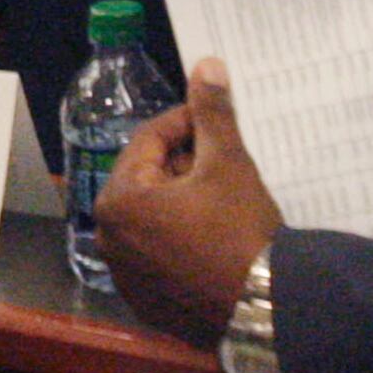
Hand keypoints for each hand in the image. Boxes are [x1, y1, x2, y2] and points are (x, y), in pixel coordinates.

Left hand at [98, 60, 282, 345]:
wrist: (265, 308)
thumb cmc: (239, 230)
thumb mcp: (227, 163)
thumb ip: (211, 113)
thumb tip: (206, 65)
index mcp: (118, 199)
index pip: (149, 140)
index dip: (186, 123)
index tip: (217, 121)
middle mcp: (107, 239)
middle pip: (147, 180)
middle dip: (183, 164)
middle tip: (223, 161)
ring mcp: (125, 276)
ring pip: (153, 219)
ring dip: (181, 202)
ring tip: (222, 198)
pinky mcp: (146, 304)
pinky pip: (159, 256)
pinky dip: (179, 241)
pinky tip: (213, 239)